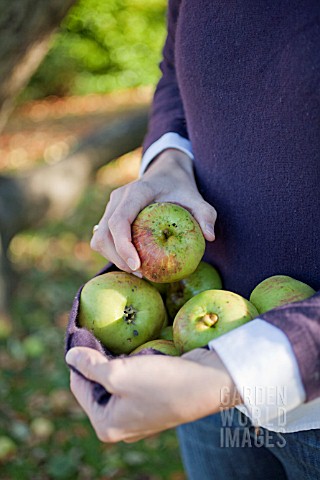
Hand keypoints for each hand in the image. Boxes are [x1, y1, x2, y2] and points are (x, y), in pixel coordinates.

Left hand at [66, 347, 237, 442]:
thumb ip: (89, 365)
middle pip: (96, 385)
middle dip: (97, 360)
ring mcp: (138, 413)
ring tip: (117, 339)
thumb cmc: (162, 382)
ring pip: (115, 381)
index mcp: (106, 424)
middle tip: (101, 332)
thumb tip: (70, 357)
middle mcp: (121, 423)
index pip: (79, 386)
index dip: (79, 358)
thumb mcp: (118, 373)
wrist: (210, 384)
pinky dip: (131, 364)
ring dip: (115, 360)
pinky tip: (136, 350)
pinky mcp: (154, 400)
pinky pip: (133, 380)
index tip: (84, 332)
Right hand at [90, 149, 216, 272]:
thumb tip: (210, 237)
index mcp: (137, 191)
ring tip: (138, 270)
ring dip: (113, 258)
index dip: (123, 245)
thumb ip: (205, 214)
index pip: (119, 220)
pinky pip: (103, 239)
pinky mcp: (109, 215)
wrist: (166, 174)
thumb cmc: (181, 188)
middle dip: (118, 258)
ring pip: (99, 238)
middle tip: (141, 274)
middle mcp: (118, 198)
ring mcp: (111, 206)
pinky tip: (133, 262)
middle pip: (104, 233)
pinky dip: (113, 253)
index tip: (137, 265)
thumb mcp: (197, 198)